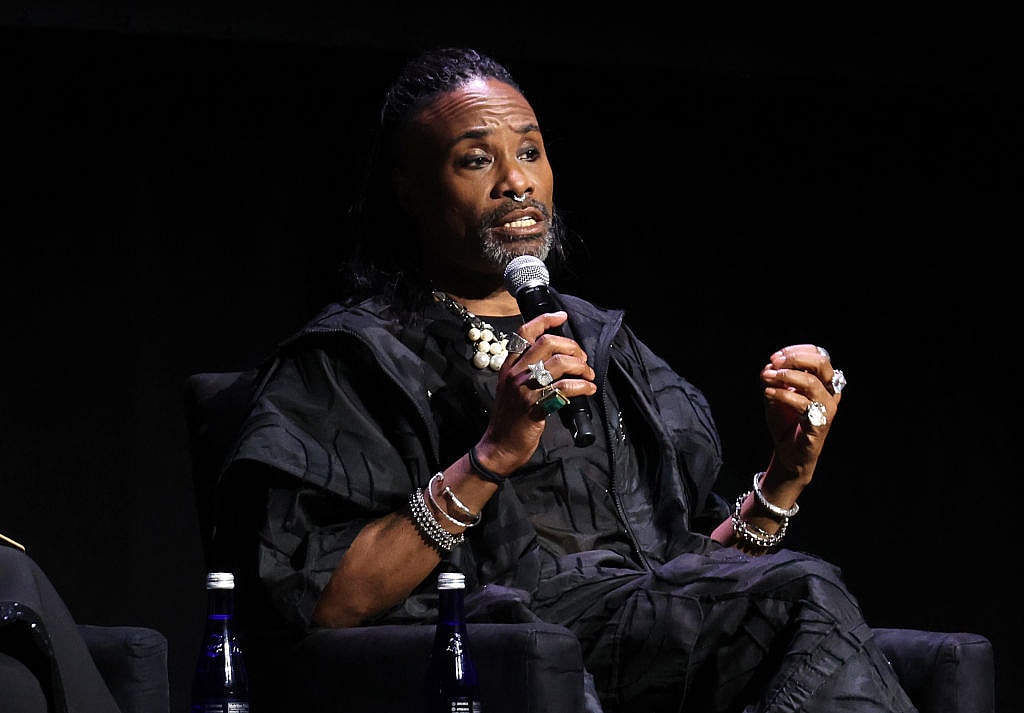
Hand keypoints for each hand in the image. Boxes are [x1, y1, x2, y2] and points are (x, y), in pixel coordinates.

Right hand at [476, 311, 596, 473]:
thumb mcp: (511, 388)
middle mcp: (515, 373)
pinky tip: (588, 390)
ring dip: (581, 366)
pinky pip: (564, 388)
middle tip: (582, 359)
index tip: (562, 317)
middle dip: (572, 347)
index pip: (525, 332)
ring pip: (559, 363)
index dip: (546, 319)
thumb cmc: (509, 419)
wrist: (499, 446)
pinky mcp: (535, 406)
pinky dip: (582, 386)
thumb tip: (556, 358)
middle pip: (547, 343)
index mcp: (508, 366)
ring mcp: (524, 388)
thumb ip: (525, 371)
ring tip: (588, 376)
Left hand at [760, 344, 843, 486]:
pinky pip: (802, 404)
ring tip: (766, 377)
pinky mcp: (820, 423)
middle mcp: (830, 392)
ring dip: (785, 376)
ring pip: (811, 382)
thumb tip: (768, 367)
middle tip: (773, 362)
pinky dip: (783, 395)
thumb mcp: (776, 395)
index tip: (774, 357)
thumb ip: (774, 380)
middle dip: (794, 358)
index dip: (795, 351)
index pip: (817, 354)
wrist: (789, 453)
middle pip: (821, 363)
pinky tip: (768, 393)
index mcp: (823, 382)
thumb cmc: (786, 422)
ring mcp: (827, 408)